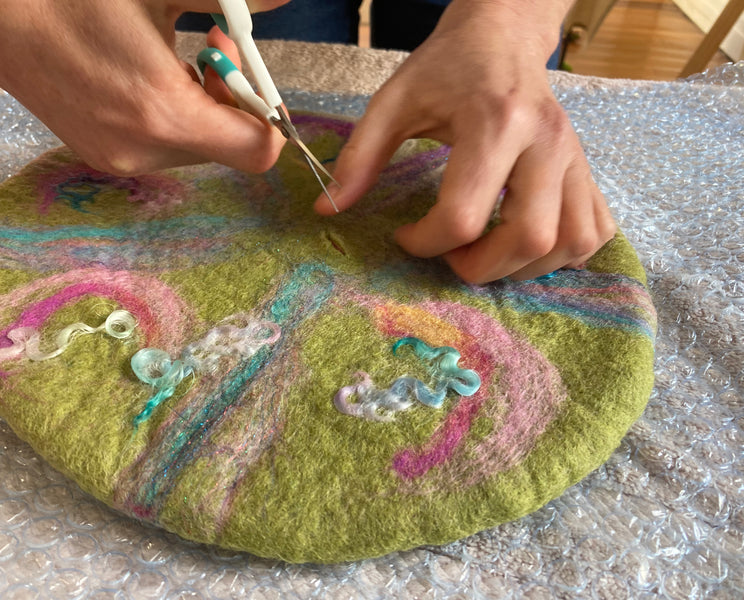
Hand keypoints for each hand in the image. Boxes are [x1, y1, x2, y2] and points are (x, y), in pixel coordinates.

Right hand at [0, 0, 288, 174]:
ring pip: (194, 145)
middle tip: (208, 44)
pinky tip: (143, 75)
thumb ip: (231, 1)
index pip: (256, 152)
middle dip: (230, 98)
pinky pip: (160, 146)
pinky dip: (169, 115)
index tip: (256, 81)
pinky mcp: (100, 156)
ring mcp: (118, 159)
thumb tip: (281, 2)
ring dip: (199, 104)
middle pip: (226, 147)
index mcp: (165, 114)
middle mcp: (143, 152)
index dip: (270, 119)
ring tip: (171, 56)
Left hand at [314, 0, 616, 283]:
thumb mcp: (394, 101)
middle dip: (479, 267)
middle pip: (528, 239)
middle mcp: (546, 143)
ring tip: (484, 250)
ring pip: (569, 244)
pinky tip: (525, 243)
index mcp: (495, 122)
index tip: (405, 235)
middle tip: (449, 254)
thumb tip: (328, 209)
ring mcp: (575, 158)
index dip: (425, 243)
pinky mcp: (587, 170)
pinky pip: (593, 232)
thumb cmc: (448, 68)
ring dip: (522, 268)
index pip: (464, 215)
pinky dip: (562, 254)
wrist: (503, 36)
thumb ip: (360, 155)